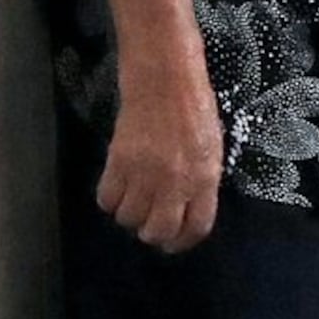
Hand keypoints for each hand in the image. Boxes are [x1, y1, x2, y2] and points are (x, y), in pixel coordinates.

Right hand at [99, 81, 224, 252]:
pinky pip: (107, 197)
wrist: (165, 76)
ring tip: (130, 201)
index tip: (173, 242)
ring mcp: (146, 173)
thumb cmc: (193, 105)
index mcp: (205, 177)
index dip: (182, 241)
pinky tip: (115, 189)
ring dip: (128, 216)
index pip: (195, 227)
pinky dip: (109, 199)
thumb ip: (200, 180)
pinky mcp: (119, 161)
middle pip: (158, 230)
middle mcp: (176, 181)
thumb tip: (185, 205)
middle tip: (147, 225)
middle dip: (152, 234)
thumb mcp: (210, 146)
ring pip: (129, 218)